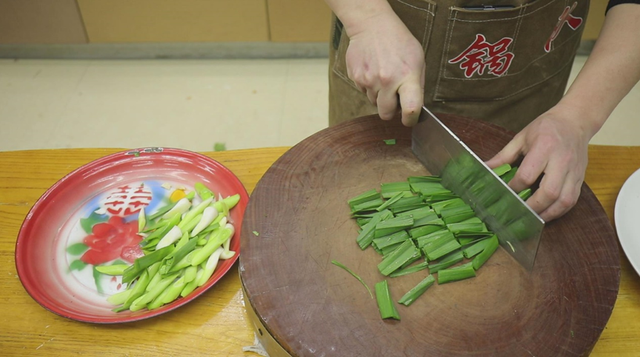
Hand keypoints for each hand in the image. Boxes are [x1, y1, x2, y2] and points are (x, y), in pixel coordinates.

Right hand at [345, 13, 424, 125]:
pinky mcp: (356, 78)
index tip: (409, 120)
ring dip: (379, 95)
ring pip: (374, 102)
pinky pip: (364, 91)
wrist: (372, 25)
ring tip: (383, 75)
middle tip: (394, 98)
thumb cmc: (399, 41)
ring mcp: (369, 80)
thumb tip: (413, 106)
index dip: (410, 119)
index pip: (411, 109)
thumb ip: (416, 85)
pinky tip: (373, 69)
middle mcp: (387, 81)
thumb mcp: (418, 60)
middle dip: (390, 110)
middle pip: (386, 114)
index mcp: (407, 76)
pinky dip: (369, 85)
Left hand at [485, 104, 592, 221]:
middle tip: (518, 213)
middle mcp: (561, 160)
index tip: (504, 194)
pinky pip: (572, 200)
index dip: (514, 188)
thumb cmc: (546, 128)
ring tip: (532, 219)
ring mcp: (573, 171)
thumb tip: (485, 168)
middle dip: (532, 206)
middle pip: (549, 191)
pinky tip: (547, 214)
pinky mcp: (580, 178)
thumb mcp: (521, 137)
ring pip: (564, 200)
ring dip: (547, 213)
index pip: (528, 175)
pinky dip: (559, 211)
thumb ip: (503, 156)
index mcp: (544, 147)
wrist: (575, 121)